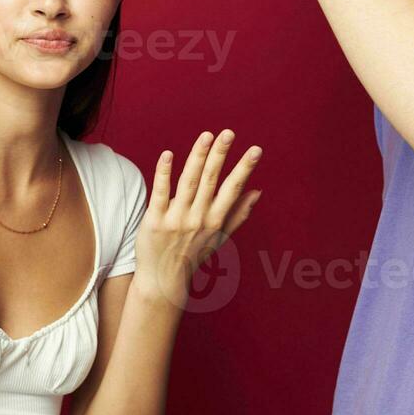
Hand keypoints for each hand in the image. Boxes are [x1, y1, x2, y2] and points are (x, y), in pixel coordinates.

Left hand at [133, 130, 262, 309]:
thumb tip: (257, 193)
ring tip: (206, 136)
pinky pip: (160, 193)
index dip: (244, 168)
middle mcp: (199, 218)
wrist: (163, 281)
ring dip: (198, 158)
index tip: (256, 150)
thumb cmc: (192, 256)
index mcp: (215, 220)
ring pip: (189, 182)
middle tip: (229, 133)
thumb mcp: (219, 238)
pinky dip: (164, 174)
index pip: (233, 188)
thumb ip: (238, 214)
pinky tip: (168, 154)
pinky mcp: (155, 220)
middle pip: (212, 180)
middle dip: (221, 155)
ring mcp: (177, 219)